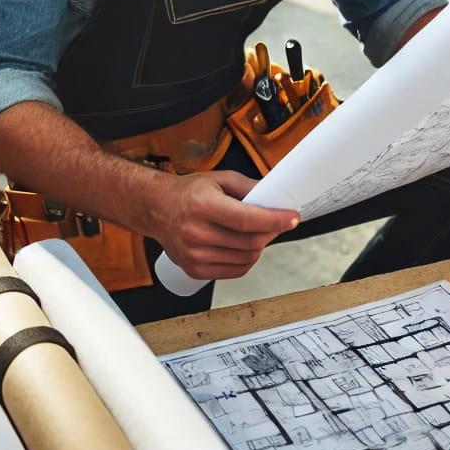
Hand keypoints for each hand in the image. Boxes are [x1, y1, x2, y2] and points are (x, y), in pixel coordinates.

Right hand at [151, 170, 298, 280]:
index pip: (247, 219)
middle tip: (279, 223)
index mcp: (203, 205)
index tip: (293, 218)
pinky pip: (234, 271)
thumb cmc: (187, 192)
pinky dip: (248, 260)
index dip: (275, 220)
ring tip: (261, 233)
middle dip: (271, 232)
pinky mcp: (194, 270)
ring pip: (245, 259)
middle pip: (250, 242)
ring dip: (261, 247)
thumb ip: (248, 187)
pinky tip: (247, 247)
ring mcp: (194, 255)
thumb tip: (274, 196)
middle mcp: (196, 232)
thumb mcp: (219, 179)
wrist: (155, 209)